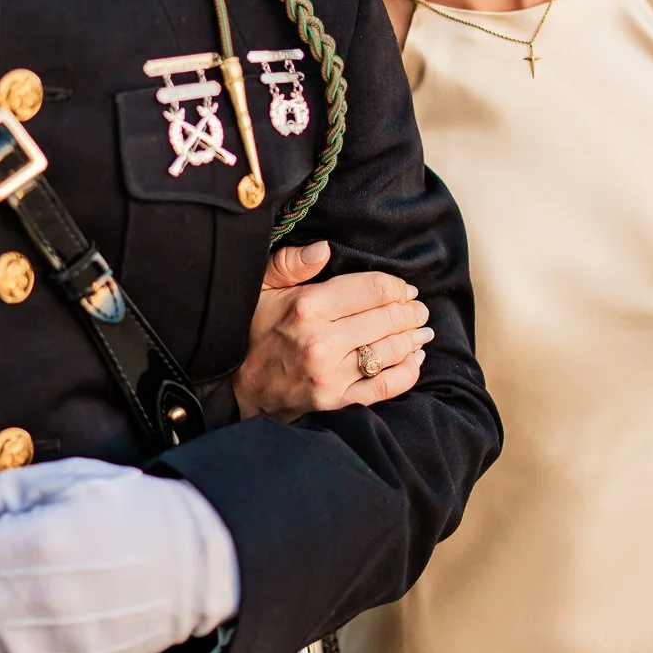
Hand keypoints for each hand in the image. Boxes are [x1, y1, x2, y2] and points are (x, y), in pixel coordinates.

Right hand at [235, 239, 432, 421]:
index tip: (405, 288)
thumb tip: (324, 249)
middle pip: (387, 319)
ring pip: (390, 351)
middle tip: (418, 308)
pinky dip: (407, 372)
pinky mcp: (336, 404)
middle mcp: (322, 342)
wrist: (231, 387)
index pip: (372, 289)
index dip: (397, 286)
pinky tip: (414, 359)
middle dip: (409, 311)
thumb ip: (291, 264)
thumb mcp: (260, 287)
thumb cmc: (249, 329)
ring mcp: (330, 377)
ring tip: (421, 329)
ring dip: (413, 338)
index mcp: (307, 307)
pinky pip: (385, 387)